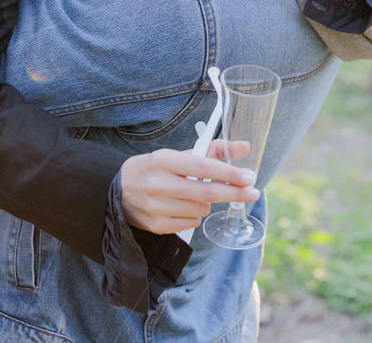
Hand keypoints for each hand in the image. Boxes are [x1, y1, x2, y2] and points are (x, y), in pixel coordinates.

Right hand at [120, 145, 258, 234]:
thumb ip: (212, 150)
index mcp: (164, 160)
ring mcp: (156, 207)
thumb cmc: (155, 169)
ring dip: (208, 202)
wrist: (119, 190)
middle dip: (234, 193)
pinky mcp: (156, 225)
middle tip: (253, 193)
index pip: (204, 166)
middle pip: (207, 192)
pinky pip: (191, 222)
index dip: (229, 173)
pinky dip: (195, 214)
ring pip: (201, 208)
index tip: (249, 177)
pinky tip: (184, 206)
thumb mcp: (178, 155)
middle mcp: (159, 183)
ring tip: (195, 194)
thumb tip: (244, 147)